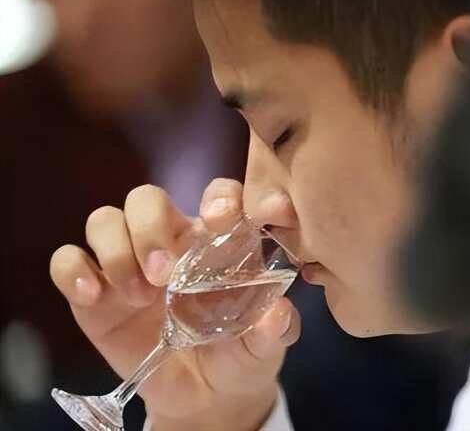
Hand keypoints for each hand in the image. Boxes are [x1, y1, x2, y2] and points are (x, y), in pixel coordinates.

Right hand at [50, 179, 299, 429]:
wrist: (203, 397)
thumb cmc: (240, 354)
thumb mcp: (263, 347)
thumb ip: (273, 330)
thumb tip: (278, 315)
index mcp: (217, 243)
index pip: (217, 196)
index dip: (219, 196)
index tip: (219, 217)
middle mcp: (171, 242)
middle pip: (147, 198)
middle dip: (150, 228)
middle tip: (163, 275)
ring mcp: (128, 263)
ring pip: (105, 220)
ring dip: (116, 250)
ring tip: (138, 295)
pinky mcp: (93, 294)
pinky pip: (68, 260)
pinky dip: (73, 271)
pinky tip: (93, 297)